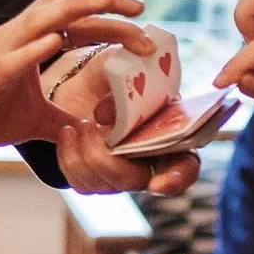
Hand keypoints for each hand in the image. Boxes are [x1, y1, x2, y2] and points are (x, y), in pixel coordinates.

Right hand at [0, 0, 145, 165]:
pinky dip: (34, 46)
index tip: (140, 17)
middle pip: (63, 5)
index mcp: (26, 42)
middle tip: (140, 7)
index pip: (72, 17)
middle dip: (103, 0)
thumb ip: (63, 117)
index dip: (106, 12)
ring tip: (110, 2)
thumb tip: (93, 129)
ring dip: (79, 8)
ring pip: (41, 18)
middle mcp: (15, 37)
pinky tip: (55, 41)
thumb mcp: (33, 118)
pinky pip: (11, 58)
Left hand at [42, 42, 202, 197]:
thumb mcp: (126, 68)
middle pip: (136, 181)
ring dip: (85, 153)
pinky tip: (68, 132)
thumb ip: (127, 86)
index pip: (185, 167)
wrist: (89, 83)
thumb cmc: (119, 74)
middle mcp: (150, 161)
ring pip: (105, 185)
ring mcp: (122, 174)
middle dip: (109, 161)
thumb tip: (109, 112)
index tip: (159, 185)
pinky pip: (80, 182)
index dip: (177, 179)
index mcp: (172, 134)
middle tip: (91, 126)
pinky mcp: (95, 179)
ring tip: (79, 122)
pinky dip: (68, 157)